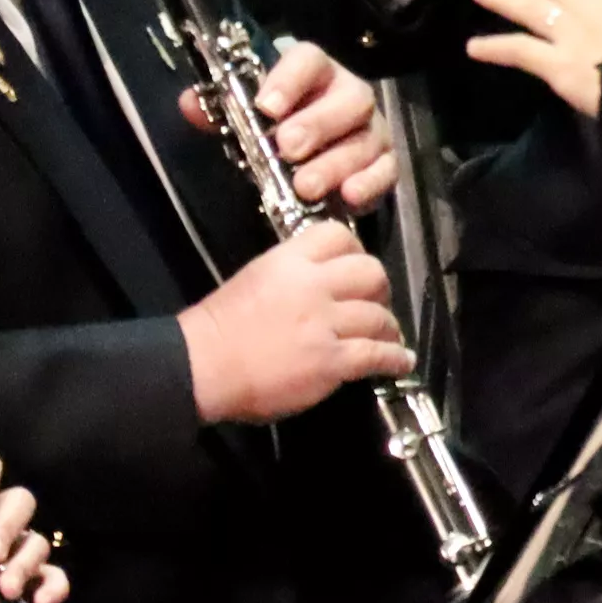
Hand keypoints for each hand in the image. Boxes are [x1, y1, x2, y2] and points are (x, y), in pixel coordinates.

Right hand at [179, 222, 410, 424]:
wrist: (201, 365)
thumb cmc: (218, 327)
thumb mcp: (254, 279)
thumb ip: (291, 275)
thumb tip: (320, 280)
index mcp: (289, 261)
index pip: (338, 236)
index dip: (356, 251)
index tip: (357, 269)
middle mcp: (312, 286)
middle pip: (371, 272)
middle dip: (380, 288)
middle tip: (376, 304)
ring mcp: (324, 324)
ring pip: (379, 315)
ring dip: (389, 327)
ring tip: (389, 337)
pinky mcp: (331, 361)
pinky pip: (376, 354)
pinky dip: (395, 358)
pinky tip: (400, 362)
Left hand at [184, 41, 395, 214]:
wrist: (315, 158)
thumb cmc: (277, 130)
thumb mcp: (245, 118)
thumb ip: (218, 110)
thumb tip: (190, 104)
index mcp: (315, 74)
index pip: (309, 60)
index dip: (290, 79)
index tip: (266, 106)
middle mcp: (350, 96)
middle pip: (350, 99)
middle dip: (318, 124)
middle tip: (287, 149)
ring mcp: (373, 130)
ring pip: (367, 139)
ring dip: (336, 163)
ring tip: (305, 187)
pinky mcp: (386, 163)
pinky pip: (388, 171)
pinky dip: (370, 183)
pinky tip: (348, 196)